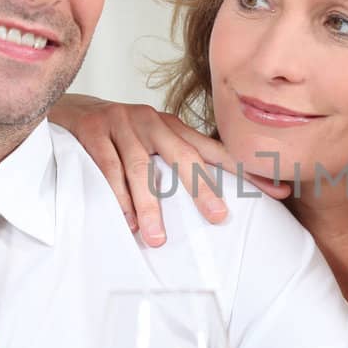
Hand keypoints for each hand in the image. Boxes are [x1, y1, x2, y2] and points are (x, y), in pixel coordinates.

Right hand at [48, 94, 288, 245]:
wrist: (68, 107)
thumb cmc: (119, 135)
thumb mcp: (154, 142)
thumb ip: (181, 161)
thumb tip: (219, 199)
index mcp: (173, 127)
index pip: (215, 151)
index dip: (246, 171)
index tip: (280, 192)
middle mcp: (152, 122)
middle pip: (183, 157)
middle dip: (202, 188)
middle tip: (218, 218)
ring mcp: (122, 125)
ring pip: (142, 169)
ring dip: (151, 206)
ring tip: (159, 239)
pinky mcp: (93, 133)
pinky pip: (108, 168)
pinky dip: (118, 197)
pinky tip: (127, 222)